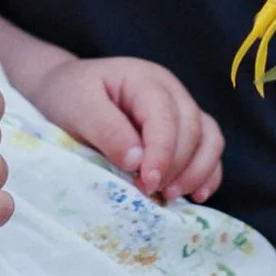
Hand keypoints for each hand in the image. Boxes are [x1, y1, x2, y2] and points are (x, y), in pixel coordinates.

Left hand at [31, 53, 223, 201]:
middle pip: (192, 128)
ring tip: (170, 196)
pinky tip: (195, 195)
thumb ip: (107, 130)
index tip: (148, 182)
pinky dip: (208, 173)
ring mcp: (181, 109)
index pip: (165, 116)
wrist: (65, 91)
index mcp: (145, 80)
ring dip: (197, 171)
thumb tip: (137, 160)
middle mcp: (171, 91)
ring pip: (210, 138)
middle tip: (151, 193)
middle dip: (177, 166)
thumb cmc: (70, 95)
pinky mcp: (184, 131)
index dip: (162, 152)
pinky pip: (210, 150)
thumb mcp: (78, 107)